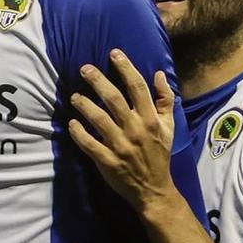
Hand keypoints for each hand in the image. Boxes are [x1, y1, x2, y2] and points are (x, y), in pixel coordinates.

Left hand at [66, 50, 178, 212]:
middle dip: (98, 81)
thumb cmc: (159, 154)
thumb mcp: (170, 127)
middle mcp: (136, 129)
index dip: (125, 68)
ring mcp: (120, 146)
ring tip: (74, 96)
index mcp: (151, 119)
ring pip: (98, 119)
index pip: (138, 87)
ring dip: (84, 105)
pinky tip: (72, 123)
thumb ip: (166, 100)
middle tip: (84, 69)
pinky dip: (79, 133)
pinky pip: (89, 143)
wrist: (154, 188)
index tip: (114, 53)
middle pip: (114, 99)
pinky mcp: (107, 161)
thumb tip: (159, 74)